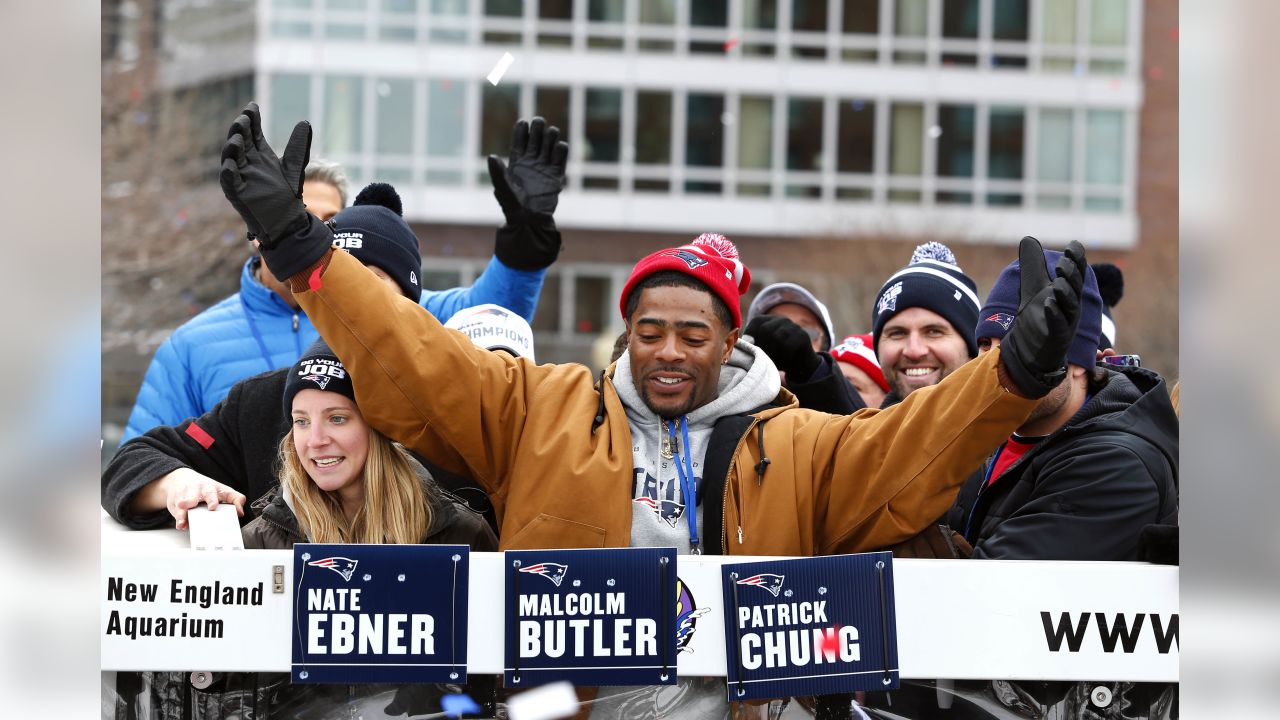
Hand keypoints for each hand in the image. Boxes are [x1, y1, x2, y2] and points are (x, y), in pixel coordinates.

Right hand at [136, 468, 246, 529]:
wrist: (180, 479)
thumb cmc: (204, 489)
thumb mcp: (220, 491)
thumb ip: (234, 500)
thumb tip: (240, 513)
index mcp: (213, 489)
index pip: (221, 493)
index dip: (220, 500)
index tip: (214, 507)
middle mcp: (201, 490)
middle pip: (206, 494)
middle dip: (209, 500)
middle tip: (210, 507)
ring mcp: (187, 494)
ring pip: (187, 502)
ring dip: (185, 511)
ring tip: (184, 520)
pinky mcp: (176, 501)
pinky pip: (177, 510)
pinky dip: (179, 518)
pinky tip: (181, 524)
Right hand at [221, 103, 329, 279]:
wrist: (288, 222)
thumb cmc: (287, 195)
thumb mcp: (294, 167)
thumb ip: (297, 147)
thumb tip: (305, 122)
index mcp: (259, 155)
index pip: (252, 133)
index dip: (251, 120)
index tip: (253, 106)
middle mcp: (247, 164)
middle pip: (240, 142)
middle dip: (241, 130)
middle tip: (244, 118)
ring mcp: (241, 178)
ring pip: (231, 159)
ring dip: (232, 148)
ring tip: (238, 137)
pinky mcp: (237, 194)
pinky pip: (229, 182)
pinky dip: (228, 173)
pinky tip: (230, 165)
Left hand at [487, 117, 567, 222]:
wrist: (529, 220)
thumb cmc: (511, 205)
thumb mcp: (502, 188)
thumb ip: (497, 172)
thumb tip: (491, 156)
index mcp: (517, 162)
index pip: (520, 140)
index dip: (522, 130)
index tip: (524, 123)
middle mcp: (531, 162)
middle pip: (536, 138)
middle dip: (538, 128)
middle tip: (539, 122)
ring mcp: (544, 168)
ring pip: (549, 145)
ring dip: (551, 136)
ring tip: (551, 131)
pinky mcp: (556, 176)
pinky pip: (561, 160)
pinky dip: (561, 150)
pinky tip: (559, 146)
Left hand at [744, 315, 820, 379]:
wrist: (801, 367)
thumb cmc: (777, 358)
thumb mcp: (763, 350)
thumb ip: (753, 345)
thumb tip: (740, 342)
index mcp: (771, 320)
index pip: (757, 321)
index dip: (750, 334)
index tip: (750, 349)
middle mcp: (782, 320)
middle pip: (766, 329)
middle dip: (762, 346)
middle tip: (764, 359)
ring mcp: (794, 327)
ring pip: (777, 337)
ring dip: (772, 353)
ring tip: (773, 362)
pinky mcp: (802, 336)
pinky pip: (788, 345)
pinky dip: (783, 356)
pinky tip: (785, 362)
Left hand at [999, 236, 1086, 397]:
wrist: (1031, 353)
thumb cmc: (1039, 319)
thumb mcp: (1033, 289)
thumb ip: (1033, 266)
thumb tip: (1028, 239)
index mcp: (1068, 295)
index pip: (1075, 275)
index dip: (1076, 261)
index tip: (1073, 246)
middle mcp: (1071, 309)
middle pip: (1075, 289)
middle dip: (1071, 275)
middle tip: (1062, 262)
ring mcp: (1066, 324)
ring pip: (1069, 307)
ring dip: (1065, 294)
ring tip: (1057, 282)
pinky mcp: (1056, 339)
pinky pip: (1058, 325)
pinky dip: (1054, 314)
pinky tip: (1049, 304)